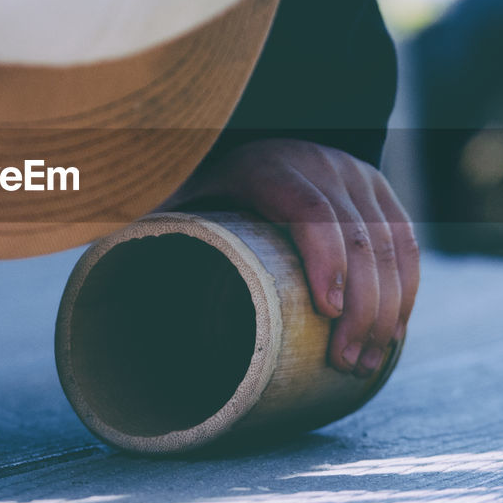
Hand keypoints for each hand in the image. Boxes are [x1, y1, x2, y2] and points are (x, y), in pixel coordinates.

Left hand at [161, 138, 418, 376]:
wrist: (247, 141)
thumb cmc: (200, 187)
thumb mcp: (171, 192)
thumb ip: (142, 217)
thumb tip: (96, 245)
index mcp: (265, 165)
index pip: (308, 209)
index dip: (324, 258)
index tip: (327, 311)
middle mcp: (318, 163)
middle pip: (357, 236)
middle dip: (360, 306)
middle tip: (347, 362)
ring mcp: (355, 175)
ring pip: (388, 244)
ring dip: (386, 309)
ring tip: (366, 362)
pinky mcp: (378, 191)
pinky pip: (404, 242)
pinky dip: (405, 290)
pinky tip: (393, 333)